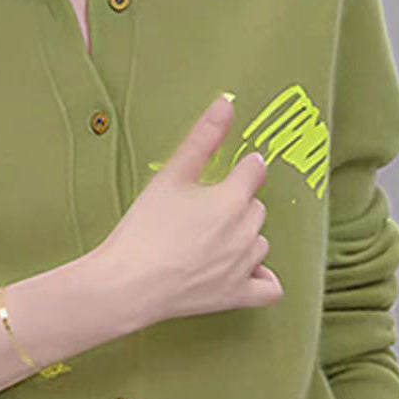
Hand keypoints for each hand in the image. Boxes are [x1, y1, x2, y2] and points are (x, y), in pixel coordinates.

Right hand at [92, 95, 283, 328]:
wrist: (128, 284)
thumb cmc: (144, 229)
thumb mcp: (170, 176)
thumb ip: (202, 138)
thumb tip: (227, 102)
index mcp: (232, 198)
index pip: (255, 169)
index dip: (242, 168)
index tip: (230, 173)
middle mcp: (246, 231)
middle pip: (256, 208)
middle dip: (237, 205)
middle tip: (205, 212)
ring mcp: (244, 266)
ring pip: (260, 242)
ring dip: (244, 238)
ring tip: (212, 241)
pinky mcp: (236, 295)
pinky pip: (270, 288)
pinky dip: (263, 278)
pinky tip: (244, 271)